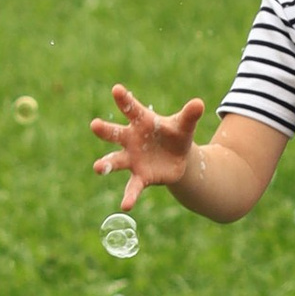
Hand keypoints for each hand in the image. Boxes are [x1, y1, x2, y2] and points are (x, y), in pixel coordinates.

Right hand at [91, 84, 204, 207]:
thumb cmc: (175, 135)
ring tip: (98, 167)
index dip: (124, 99)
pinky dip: (129, 196)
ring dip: (107, 164)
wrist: (177, 158)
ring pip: (116, 160)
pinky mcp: (140, 177)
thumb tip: (199, 103)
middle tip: (94, 125)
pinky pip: (133, 187)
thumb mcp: (184, 126)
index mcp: (141, 122)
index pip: (131, 108)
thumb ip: (189, 116)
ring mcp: (132, 159)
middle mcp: (131, 139)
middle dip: (105, 130)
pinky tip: (125, 206)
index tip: (116, 89)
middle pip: (115, 133)